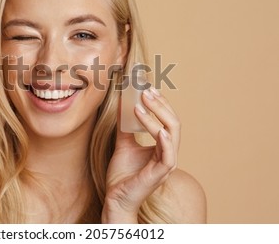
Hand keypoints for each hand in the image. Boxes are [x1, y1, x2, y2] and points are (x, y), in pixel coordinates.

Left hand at [102, 87, 179, 222]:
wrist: (115, 198)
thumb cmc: (122, 175)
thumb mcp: (123, 145)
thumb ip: (124, 127)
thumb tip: (121, 105)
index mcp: (162, 147)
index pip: (168, 120)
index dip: (160, 104)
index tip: (148, 88)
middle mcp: (168, 154)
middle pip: (173, 123)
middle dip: (160, 105)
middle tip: (146, 91)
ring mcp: (165, 164)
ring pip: (171, 134)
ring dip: (158, 116)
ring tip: (142, 103)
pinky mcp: (159, 174)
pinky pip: (168, 156)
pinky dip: (165, 141)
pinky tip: (159, 130)